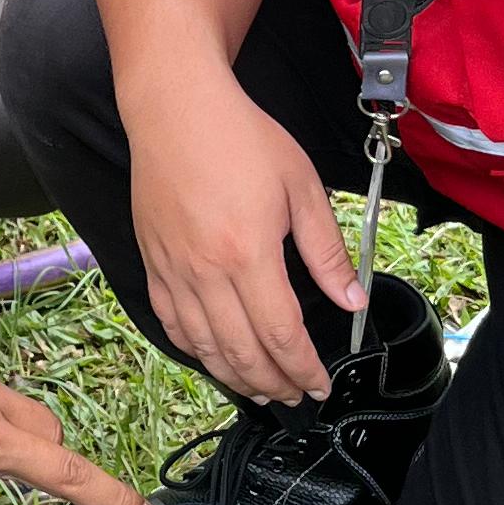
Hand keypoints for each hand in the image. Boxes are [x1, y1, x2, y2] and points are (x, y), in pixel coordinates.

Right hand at [127, 73, 352, 402]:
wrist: (175, 107)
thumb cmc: (242, 138)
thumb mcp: (301, 186)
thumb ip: (326, 250)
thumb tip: (352, 301)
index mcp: (248, 253)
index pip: (280, 335)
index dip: (302, 369)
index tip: (320, 385)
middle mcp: (205, 271)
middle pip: (241, 352)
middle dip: (273, 384)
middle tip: (295, 397)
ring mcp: (173, 269)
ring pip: (203, 346)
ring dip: (235, 377)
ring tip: (261, 389)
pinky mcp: (151, 261)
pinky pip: (170, 322)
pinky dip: (194, 350)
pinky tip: (214, 356)